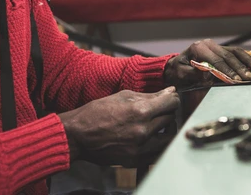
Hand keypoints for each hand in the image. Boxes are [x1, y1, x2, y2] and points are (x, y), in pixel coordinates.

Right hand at [59, 88, 179, 166]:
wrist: (77, 136)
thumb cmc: (97, 112)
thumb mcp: (123, 96)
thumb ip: (149, 95)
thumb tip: (170, 91)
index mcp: (140, 111)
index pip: (171, 103)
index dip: (172, 98)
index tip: (169, 98)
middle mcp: (143, 130)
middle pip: (171, 118)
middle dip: (168, 112)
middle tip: (161, 110)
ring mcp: (140, 148)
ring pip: (169, 137)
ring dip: (167, 129)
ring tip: (158, 124)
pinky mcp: (136, 160)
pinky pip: (158, 152)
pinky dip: (158, 143)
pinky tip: (151, 137)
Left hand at [164, 39, 250, 86]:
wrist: (175, 66)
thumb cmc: (178, 72)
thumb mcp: (181, 74)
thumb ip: (193, 73)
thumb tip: (208, 74)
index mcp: (199, 48)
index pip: (216, 60)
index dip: (227, 71)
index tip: (236, 80)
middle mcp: (209, 44)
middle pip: (228, 56)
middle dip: (240, 68)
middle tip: (249, 78)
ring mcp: (216, 45)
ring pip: (235, 52)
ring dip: (247, 61)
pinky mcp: (221, 49)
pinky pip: (236, 52)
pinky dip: (246, 59)